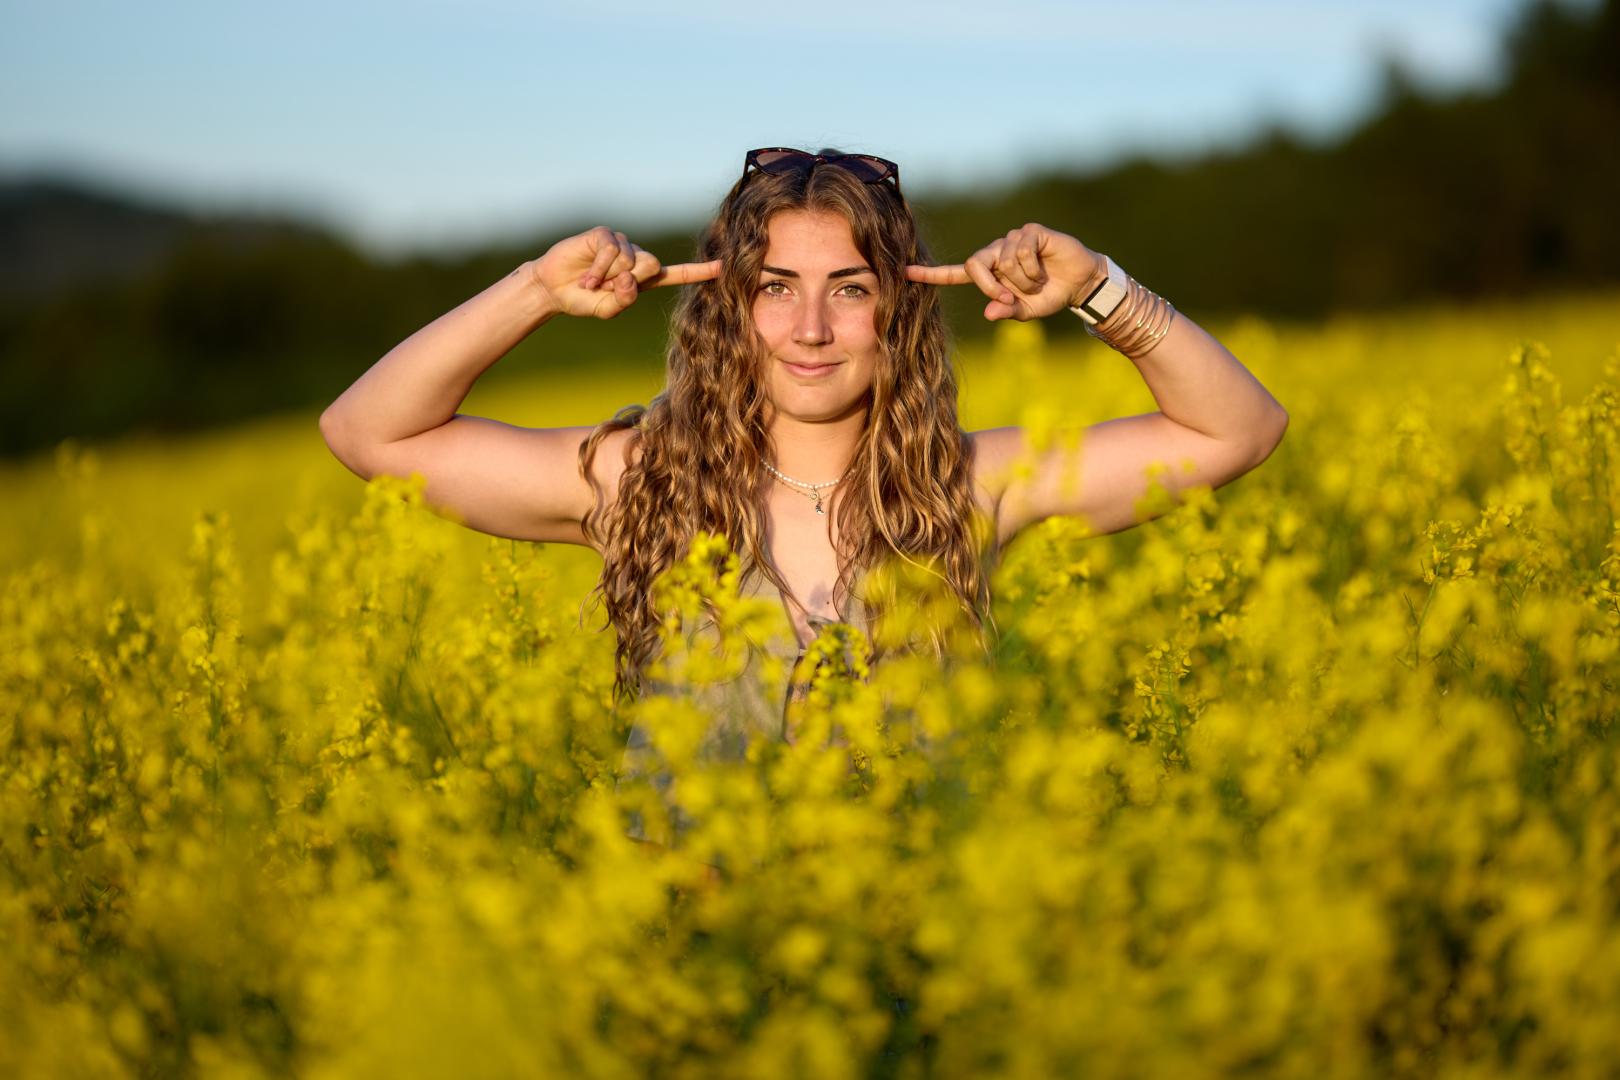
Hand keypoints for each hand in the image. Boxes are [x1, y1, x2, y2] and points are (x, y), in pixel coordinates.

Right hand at [528, 226, 720, 319]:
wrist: (553, 288)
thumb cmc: (582, 300)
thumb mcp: (607, 309)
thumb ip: (624, 300)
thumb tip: (631, 276)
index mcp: (642, 279)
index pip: (675, 274)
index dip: (698, 272)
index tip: (723, 267)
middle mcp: (635, 259)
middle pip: (651, 265)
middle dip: (629, 281)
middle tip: (605, 288)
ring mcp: (621, 245)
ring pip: (631, 259)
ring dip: (608, 277)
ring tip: (592, 283)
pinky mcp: (604, 235)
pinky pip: (613, 250)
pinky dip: (600, 268)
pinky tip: (587, 277)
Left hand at [906, 223, 1105, 320]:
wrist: (1079, 283)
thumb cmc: (1050, 296)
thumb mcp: (1025, 311)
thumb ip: (1006, 312)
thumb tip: (989, 311)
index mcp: (990, 273)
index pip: (956, 273)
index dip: (932, 274)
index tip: (905, 272)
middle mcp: (996, 252)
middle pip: (975, 265)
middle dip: (991, 287)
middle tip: (1011, 298)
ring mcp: (1012, 239)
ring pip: (1003, 262)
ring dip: (1023, 281)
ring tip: (1038, 282)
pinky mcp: (1030, 232)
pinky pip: (1021, 252)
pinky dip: (1032, 269)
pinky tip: (1044, 269)